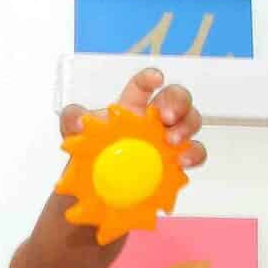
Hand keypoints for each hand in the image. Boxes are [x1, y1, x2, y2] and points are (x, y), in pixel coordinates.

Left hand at [57, 65, 205, 169]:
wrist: (96, 189)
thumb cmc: (90, 154)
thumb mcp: (74, 134)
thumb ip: (72, 120)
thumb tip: (79, 121)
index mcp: (132, 105)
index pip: (144, 85)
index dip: (151, 78)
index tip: (156, 79)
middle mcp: (155, 117)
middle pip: (177, 97)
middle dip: (178, 101)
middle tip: (167, 116)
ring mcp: (170, 138)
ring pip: (191, 121)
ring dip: (187, 127)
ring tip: (173, 142)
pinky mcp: (177, 161)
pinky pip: (195, 153)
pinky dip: (194, 155)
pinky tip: (182, 162)